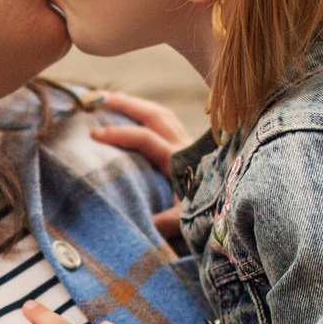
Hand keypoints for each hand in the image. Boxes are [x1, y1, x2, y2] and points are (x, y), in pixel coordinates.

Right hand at [89, 91, 192, 240]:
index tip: (94, 134)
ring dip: (138, 106)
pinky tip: (132, 116)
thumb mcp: (183, 221)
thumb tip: (140, 223)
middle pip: (156, 115)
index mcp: (178, 161)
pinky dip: (148, 114)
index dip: (120, 134)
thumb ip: (163, 222)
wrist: (227, 209)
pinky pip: (166, 123)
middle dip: (127, 104)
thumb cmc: (203, 216)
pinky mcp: (188, 148)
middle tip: (99, 99)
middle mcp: (183, 147)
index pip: (146, 138)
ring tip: (112, 101)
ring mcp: (187, 144)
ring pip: (162, 115)